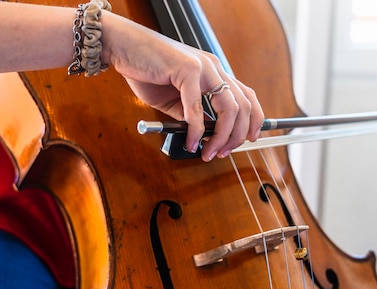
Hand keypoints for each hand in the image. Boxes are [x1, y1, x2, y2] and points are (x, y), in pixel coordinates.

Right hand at [101, 12, 263, 161]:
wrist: (123, 46)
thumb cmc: (146, 70)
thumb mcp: (173, 99)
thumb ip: (190, 114)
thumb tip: (202, 135)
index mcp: (214, 72)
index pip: (246, 97)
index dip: (253, 121)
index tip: (247, 140)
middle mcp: (214, 67)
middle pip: (242, 106)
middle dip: (236, 136)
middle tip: (222, 153)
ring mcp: (203, 67)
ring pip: (229, 107)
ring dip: (221, 136)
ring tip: (208, 151)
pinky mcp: (187, 69)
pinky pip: (197, 107)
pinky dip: (196, 130)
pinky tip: (191, 141)